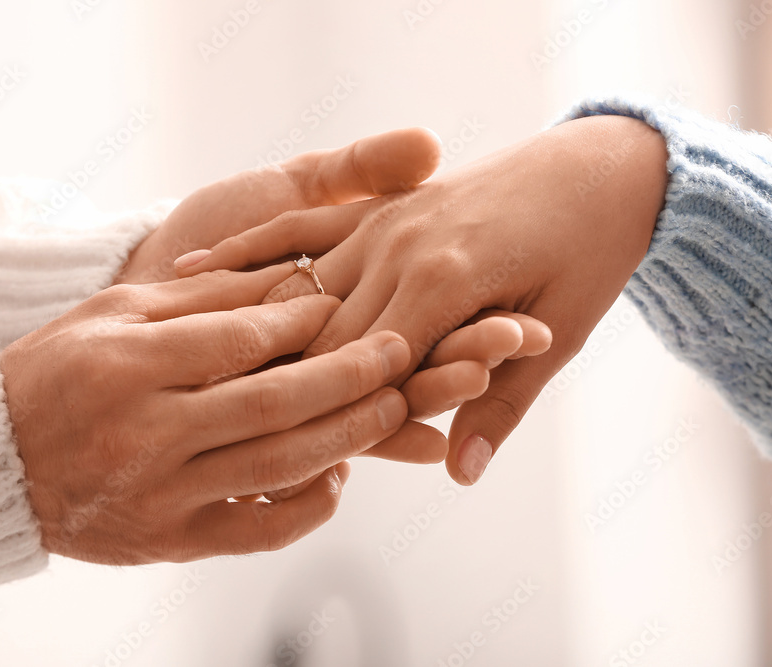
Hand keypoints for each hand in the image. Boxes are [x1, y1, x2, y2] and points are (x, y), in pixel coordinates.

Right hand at [0, 265, 415, 563]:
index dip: (303, 320)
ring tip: (393, 408)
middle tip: (402, 353)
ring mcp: (160, 495)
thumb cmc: (60, 369)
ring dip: (345, 437)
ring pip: (276, 468)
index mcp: (128, 365)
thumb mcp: (117, 312)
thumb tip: (295, 278)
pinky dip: (308, 507)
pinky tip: (339, 475)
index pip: (237, 340)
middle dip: (347, 377)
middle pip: (271, 405)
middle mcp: (145, 433)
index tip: (349, 300)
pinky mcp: (170, 542)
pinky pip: (259, 531)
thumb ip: (206, 297)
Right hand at [177, 115, 667, 483]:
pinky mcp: (378, 201)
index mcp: (447, 279)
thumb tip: (461, 471)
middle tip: (197, 425)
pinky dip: (245, 248)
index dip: (322, 416)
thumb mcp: (561, 329)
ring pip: (301, 285)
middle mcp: (401, 246)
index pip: (367, 366)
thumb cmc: (592, 251)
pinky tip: (189, 265)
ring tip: (168, 363)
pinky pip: (298, 224)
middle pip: (319, 331)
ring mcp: (385, 218)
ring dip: (242, 323)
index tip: (264, 457)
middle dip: (270, 382)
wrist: (603, 165)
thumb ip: (503, 401)